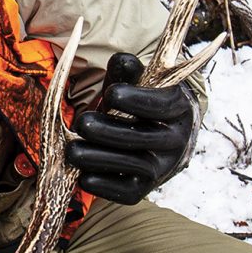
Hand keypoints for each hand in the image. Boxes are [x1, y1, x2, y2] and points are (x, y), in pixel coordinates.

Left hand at [65, 53, 195, 205]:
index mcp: (179, 108)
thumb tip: (121, 60)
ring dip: (100, 159)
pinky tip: (83, 175)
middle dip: (108, 131)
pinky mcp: (145, 189)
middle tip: (81, 123)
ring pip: (133, 166)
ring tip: (73, 151)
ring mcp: (163, 168)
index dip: (135, 100)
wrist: (160, 136)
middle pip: (142, 138)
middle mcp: (177, 141)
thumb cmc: (142, 103)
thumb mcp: (137, 84)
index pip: (160, 106)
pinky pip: (126, 192)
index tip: (110, 94)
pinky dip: (104, 185)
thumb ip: (128, 72)